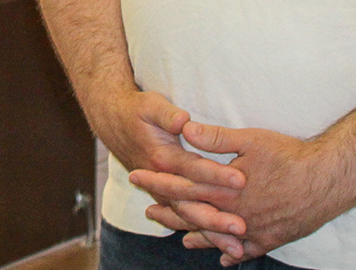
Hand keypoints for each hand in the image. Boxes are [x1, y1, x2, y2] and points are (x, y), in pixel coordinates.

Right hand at [92, 91, 248, 256]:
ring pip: (188, 218)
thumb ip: (167, 114)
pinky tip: (221, 247)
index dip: (216, 175)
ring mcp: (163, 192)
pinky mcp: (167, 197)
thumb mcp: (150, 105)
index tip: (241, 180)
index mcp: (161, 158)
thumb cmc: (137, 112)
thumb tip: (182, 121)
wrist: (114, 123)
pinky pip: (186, 220)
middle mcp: (161, 179)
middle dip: (216, 218)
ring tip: (237, 249)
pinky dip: (202, 235)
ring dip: (212, 234)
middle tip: (241, 227)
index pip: (193, 169)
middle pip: (191, 204)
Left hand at [131, 123, 348, 265]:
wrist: (328, 179)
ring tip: (179, 239)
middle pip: (194, 215)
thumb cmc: (289, 156)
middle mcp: (234, 214)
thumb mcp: (250, 139)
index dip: (158, 180)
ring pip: (216, 237)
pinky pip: (247, 251)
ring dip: (196, 237)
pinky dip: (232, 253)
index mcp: (224, 189)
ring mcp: (252, 230)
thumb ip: (216, 137)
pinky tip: (224, 258)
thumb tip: (184, 129)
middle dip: (169, 213)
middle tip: (148, 212)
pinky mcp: (272, 238)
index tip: (136, 175)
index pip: (182, 185)